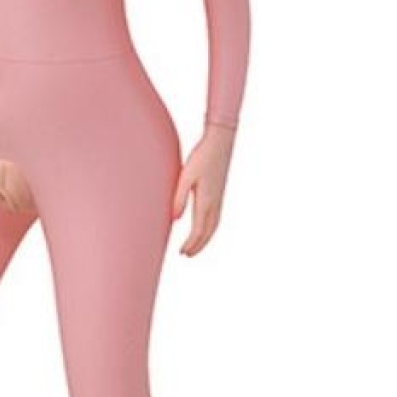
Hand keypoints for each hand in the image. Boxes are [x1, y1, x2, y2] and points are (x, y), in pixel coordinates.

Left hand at [171, 127, 235, 255]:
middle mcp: (215, 203)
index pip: (199, 230)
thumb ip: (180, 198)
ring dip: (205, 238)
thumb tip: (175, 219)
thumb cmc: (202, 156)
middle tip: (187, 255)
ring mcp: (220, 198)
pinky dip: (210, 228)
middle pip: (208, 232)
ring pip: (214, 226)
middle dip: (198, 245)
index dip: (191, 244)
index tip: (182, 253)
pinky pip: (216, 218)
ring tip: (195, 245)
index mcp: (206, 201)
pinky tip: (204, 225)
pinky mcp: (220, 192)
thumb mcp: (186, 176)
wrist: (221, 142)